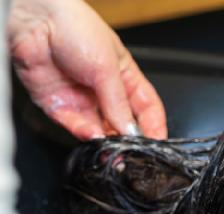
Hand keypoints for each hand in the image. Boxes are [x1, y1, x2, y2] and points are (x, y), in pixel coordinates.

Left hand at [8, 0, 166, 139]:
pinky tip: (92, 134)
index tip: (157, 142)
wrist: (36, 21)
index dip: (154, 126)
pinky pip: (74, 126)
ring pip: (99, 128)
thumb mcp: (107, 68)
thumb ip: (119, 103)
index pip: (146, 108)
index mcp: (124, 77)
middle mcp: (104, 90)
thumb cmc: (75, 28)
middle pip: (123, 122)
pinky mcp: (59, 105)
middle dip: (129, 139)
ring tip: (112, 147)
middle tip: (133, 151)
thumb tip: (130, 130)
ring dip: (106, 140)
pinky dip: (84, 133)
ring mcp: (82, 99)